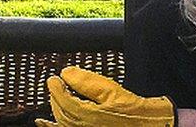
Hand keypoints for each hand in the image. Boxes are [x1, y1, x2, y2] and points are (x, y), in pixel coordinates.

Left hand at [35, 66, 176, 126]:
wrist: (152, 126)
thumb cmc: (135, 111)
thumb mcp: (112, 91)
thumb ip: (87, 82)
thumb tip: (66, 73)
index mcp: (89, 114)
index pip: (63, 99)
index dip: (56, 87)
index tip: (54, 78)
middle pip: (61, 112)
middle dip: (56, 97)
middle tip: (56, 85)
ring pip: (62, 124)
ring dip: (54, 111)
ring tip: (51, 101)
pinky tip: (43, 123)